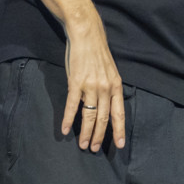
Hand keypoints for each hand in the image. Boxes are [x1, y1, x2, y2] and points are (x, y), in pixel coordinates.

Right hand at [62, 20, 126, 152]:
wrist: (87, 35)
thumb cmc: (97, 54)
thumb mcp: (110, 72)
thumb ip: (109, 89)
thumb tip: (107, 106)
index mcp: (116, 86)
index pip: (119, 113)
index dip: (119, 130)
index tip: (119, 144)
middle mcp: (105, 88)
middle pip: (103, 118)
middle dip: (99, 136)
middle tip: (94, 149)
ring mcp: (90, 86)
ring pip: (89, 115)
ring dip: (86, 132)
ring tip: (83, 145)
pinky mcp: (75, 82)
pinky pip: (72, 105)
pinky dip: (68, 119)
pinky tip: (64, 129)